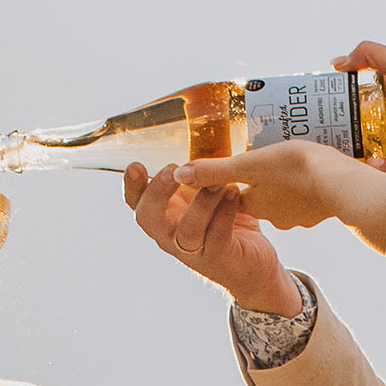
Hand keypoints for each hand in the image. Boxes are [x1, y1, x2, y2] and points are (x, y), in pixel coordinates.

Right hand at [125, 163, 303, 315]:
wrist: (254, 266)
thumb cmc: (227, 223)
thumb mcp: (209, 192)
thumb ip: (201, 169)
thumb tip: (202, 119)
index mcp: (166, 216)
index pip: (137, 203)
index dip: (131, 186)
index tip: (136, 165)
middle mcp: (172, 236)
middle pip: (149, 219)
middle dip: (157, 193)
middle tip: (173, 170)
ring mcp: (194, 252)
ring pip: (187, 230)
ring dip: (202, 202)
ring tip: (220, 181)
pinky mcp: (219, 259)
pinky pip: (218, 236)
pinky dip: (225, 213)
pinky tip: (235, 196)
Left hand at [174, 139, 344, 233]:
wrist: (347, 188)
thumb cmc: (298, 171)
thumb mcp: (251, 165)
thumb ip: (215, 171)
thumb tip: (179, 176)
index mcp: (254, 206)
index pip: (231, 197)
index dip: (227, 182)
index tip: (228, 164)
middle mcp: (275, 217)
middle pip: (257, 197)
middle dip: (257, 182)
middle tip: (260, 158)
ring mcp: (300, 216)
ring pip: (283, 197)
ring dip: (282, 182)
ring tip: (287, 161)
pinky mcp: (321, 211)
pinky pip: (306, 198)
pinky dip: (304, 186)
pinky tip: (311, 171)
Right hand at [333, 44, 385, 167]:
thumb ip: (369, 56)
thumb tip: (335, 63)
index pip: (371, 111)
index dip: (353, 118)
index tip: (332, 123)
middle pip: (380, 139)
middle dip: (363, 147)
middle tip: (343, 150)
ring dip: (380, 161)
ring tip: (368, 158)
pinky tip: (384, 163)